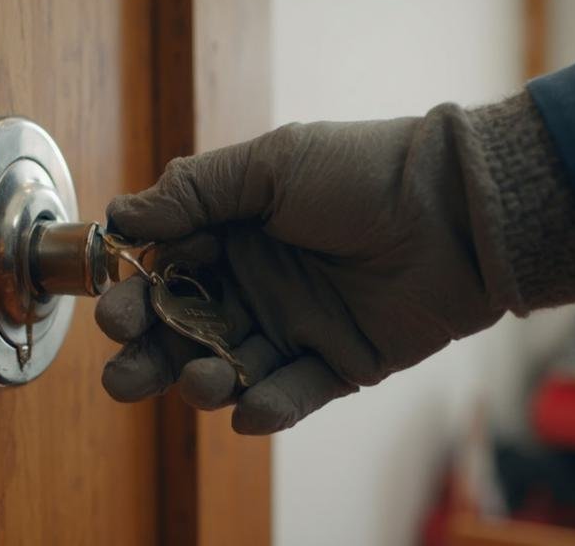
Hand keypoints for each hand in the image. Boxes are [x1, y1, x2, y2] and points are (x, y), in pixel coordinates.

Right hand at [95, 104, 508, 433]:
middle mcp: (255, 283)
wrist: (457, 209)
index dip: (133, 296)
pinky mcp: (337, 363)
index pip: (163, 273)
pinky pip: (292, 394)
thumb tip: (119, 217)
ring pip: (229, 369)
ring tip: (204, 379)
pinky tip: (250, 408)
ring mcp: (294, 326)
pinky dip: (268, 407)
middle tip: (125, 375)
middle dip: (149, 357)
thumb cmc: (363, 173)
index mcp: (232, 234)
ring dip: (204, 383)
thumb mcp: (270, 166)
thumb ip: (194, 192)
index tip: (116, 311)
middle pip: (183, 331)